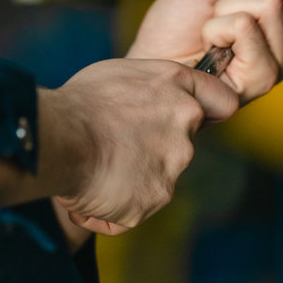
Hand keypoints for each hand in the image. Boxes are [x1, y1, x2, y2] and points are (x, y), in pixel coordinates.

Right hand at [38, 57, 236, 235]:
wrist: (60, 137)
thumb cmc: (79, 102)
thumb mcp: (121, 74)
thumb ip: (150, 89)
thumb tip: (146, 103)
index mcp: (176, 85)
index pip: (221, 101)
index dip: (209, 112)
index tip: (192, 120)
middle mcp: (185, 123)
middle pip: (179, 144)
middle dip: (149, 151)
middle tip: (111, 147)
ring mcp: (174, 163)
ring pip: (154, 177)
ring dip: (127, 180)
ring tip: (93, 167)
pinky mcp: (157, 197)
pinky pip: (134, 208)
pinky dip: (112, 206)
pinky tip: (90, 188)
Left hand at [127, 0, 282, 106]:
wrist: (150, 60)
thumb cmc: (176, 26)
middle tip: (224, 4)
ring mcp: (279, 59)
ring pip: (269, 1)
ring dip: (226, 8)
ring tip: (212, 30)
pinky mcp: (262, 77)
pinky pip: (245, 25)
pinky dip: (216, 27)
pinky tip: (210, 46)